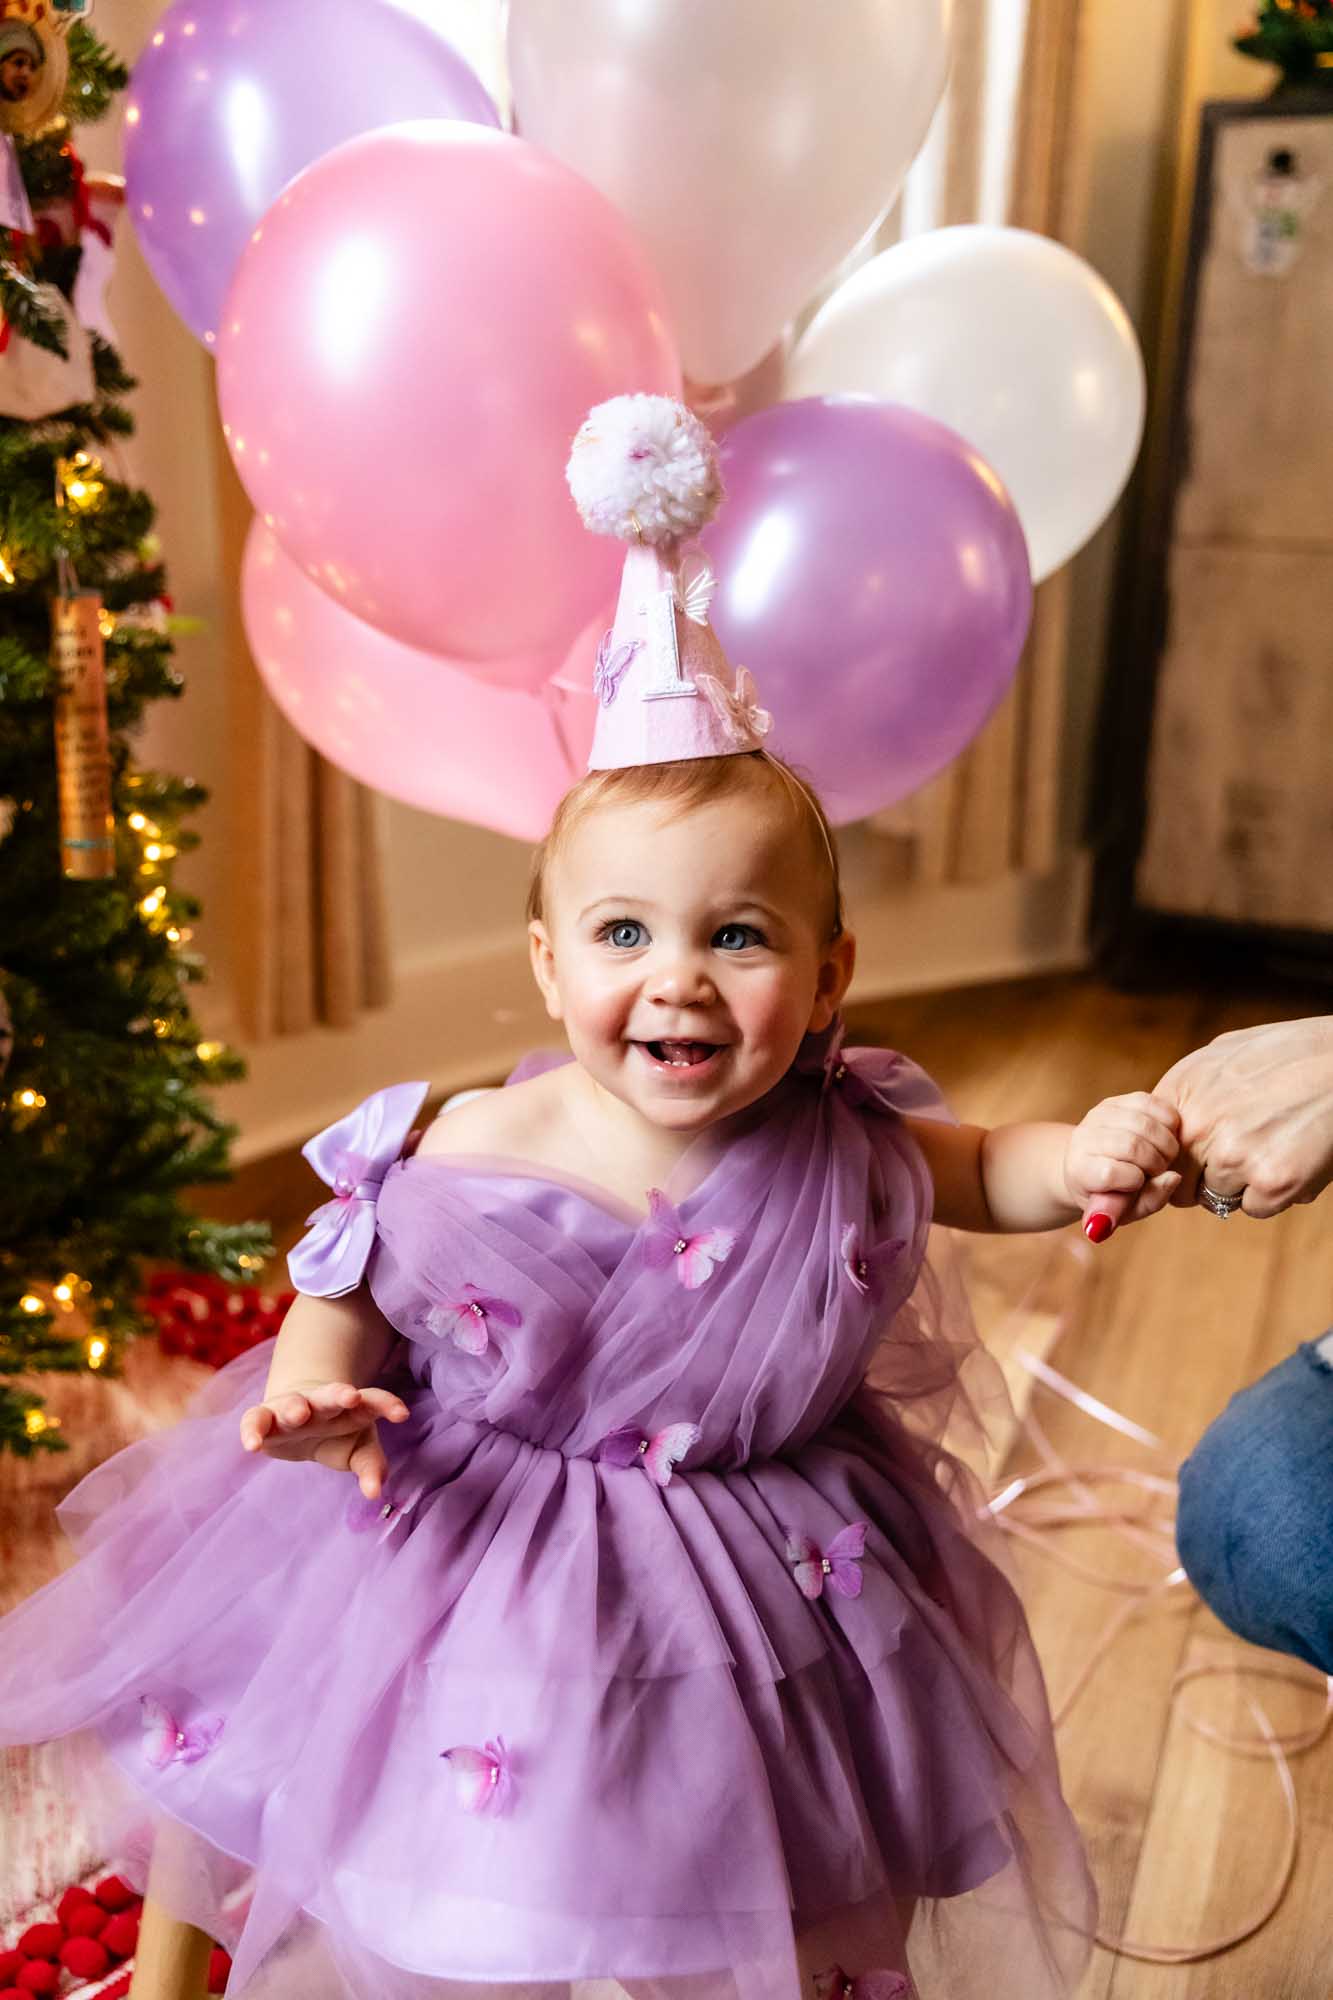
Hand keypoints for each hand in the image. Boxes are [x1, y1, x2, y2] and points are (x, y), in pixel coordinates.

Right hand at [239, 1380, 409, 1497]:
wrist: (300, 1415)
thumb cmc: (336, 1434)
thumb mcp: (358, 1450)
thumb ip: (371, 1467)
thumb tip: (375, 1493)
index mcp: (350, 1408)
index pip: (372, 1400)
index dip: (386, 1404)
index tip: (402, 1414)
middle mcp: (321, 1403)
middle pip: (332, 1395)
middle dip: (340, 1394)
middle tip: (350, 1396)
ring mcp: (291, 1407)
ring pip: (293, 1403)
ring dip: (296, 1407)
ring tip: (299, 1414)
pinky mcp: (265, 1418)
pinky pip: (255, 1419)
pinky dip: (252, 1430)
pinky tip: (251, 1445)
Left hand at [1063, 1091, 1180, 1238]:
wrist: (1090, 1165)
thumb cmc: (1111, 1193)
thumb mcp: (1127, 1209)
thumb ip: (1151, 1200)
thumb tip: (1174, 1177)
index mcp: (1079, 1171)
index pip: (1110, 1173)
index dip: (1135, 1180)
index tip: (1140, 1184)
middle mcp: (1083, 1139)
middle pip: (1131, 1145)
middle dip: (1156, 1161)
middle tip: (1160, 1169)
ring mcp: (1097, 1116)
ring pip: (1142, 1122)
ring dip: (1165, 1141)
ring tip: (1164, 1154)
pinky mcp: (1113, 1101)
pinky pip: (1148, 1101)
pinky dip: (1166, 1119)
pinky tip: (1167, 1134)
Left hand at [1153, 1016, 1332, 1218]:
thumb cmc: (1289, 1053)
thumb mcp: (1220, 1056)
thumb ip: (1187, 1095)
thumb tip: (1164, 1128)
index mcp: (1181, 1094)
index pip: (1152, 1153)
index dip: (1173, 1163)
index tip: (1191, 1162)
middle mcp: (1200, 1127)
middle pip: (1179, 1185)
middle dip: (1203, 1180)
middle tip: (1240, 1156)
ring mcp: (1234, 1156)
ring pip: (1218, 1198)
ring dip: (1242, 1184)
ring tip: (1274, 1146)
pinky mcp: (1272, 1181)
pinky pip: (1255, 1207)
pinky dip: (1274, 1192)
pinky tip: (1293, 1157)